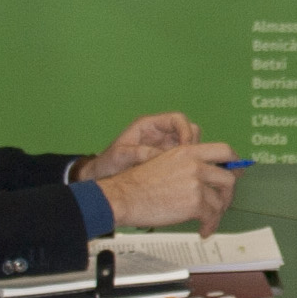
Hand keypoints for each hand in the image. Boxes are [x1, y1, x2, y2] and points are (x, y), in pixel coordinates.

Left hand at [76, 113, 201, 184]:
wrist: (103, 177)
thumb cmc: (108, 164)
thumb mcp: (120, 156)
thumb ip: (139, 153)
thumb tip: (160, 156)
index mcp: (149, 125)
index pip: (177, 119)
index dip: (185, 130)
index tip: (186, 147)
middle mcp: (161, 133)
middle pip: (189, 130)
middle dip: (192, 144)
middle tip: (189, 161)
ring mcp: (166, 147)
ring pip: (191, 145)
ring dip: (192, 156)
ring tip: (186, 171)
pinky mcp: (168, 160)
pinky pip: (185, 159)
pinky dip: (188, 166)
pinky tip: (183, 178)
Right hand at [95, 140, 237, 231]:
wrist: (124, 196)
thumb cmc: (138, 183)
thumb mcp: (165, 161)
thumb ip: (187, 164)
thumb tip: (205, 176)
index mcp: (188, 151)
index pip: (224, 150)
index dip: (234, 162)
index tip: (236, 172)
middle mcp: (195, 165)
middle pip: (228, 178)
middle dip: (228, 194)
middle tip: (223, 203)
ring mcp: (195, 184)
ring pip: (220, 201)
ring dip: (217, 214)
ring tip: (208, 222)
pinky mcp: (193, 203)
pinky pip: (211, 216)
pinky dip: (210, 226)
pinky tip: (203, 231)